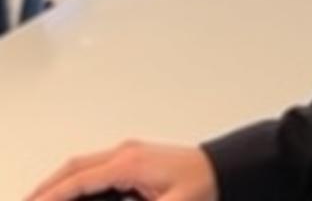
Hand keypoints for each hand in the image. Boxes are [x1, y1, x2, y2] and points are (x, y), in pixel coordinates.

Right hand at [25, 140, 216, 200]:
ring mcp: (130, 153)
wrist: (226, 167)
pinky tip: (73, 196)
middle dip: (47, 188)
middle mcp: (126, 153)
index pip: (79, 180)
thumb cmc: (203, 184)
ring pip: (83, 166)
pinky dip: (76, 181)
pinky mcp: (135, 159)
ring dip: (61, 183)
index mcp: (130, 163)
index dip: (52, 196)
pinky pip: (96, 167)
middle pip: (74, 167)